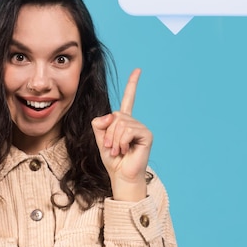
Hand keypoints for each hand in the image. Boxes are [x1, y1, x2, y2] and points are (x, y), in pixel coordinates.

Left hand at [91, 69, 152, 200]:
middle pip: (116, 115)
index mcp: (124, 121)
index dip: (132, 84)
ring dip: (114, 139)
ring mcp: (141, 128)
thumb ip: (100, 123)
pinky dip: (121, 141)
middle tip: (110, 147)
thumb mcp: (100, 139)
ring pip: (120, 123)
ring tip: (117, 151)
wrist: (121, 176)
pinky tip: (125, 150)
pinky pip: (128, 130)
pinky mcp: (146, 135)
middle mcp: (134, 122)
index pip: (129, 99)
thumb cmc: (112, 160)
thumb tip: (111, 116)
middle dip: (108, 133)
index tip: (138, 70)